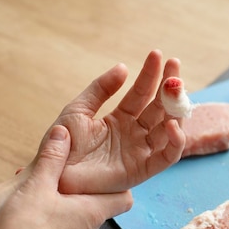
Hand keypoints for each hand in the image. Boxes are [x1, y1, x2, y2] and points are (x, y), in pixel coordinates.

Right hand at [0, 125, 132, 228]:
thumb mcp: (38, 185)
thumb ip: (53, 158)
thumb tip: (62, 133)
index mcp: (95, 212)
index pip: (125, 198)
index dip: (119, 185)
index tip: (105, 175)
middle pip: (102, 208)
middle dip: (87, 193)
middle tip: (69, 181)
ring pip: (82, 221)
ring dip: (70, 209)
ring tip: (49, 197)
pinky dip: (59, 224)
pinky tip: (38, 217)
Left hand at [47, 49, 185, 193]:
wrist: (52, 174)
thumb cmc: (61, 145)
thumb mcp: (78, 110)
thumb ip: (100, 89)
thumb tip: (123, 67)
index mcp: (121, 118)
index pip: (142, 93)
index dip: (150, 74)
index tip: (157, 54)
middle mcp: (136, 133)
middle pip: (159, 107)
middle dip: (169, 86)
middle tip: (175, 64)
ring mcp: (141, 151)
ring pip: (168, 127)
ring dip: (175, 108)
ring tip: (175, 88)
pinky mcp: (143, 170)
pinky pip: (167, 157)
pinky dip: (176, 142)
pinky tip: (173, 124)